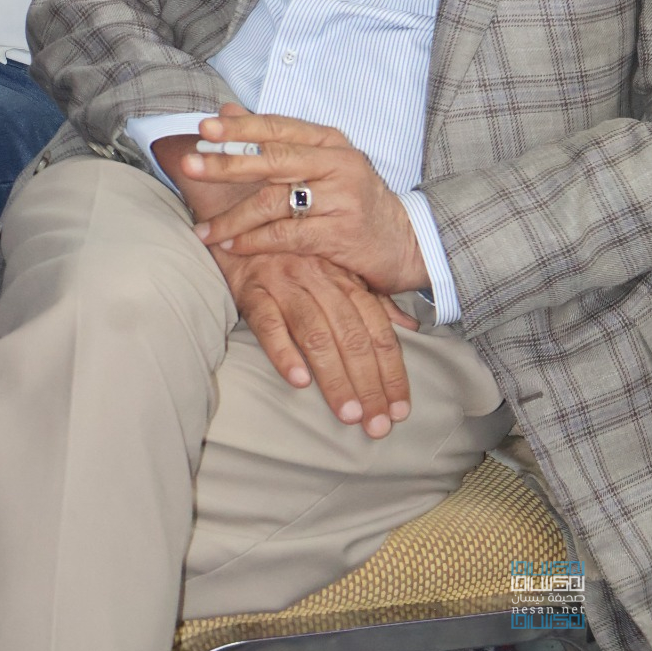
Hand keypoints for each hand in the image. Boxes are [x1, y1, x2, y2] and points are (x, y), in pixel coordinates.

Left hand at [183, 108, 426, 292]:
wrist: (407, 242)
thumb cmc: (355, 200)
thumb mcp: (323, 162)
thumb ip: (276, 139)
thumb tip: (226, 109)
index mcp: (329, 141)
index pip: (276, 127)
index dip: (238, 127)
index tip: (204, 128)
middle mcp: (337, 163)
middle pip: (272, 159)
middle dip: (226, 162)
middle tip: (190, 165)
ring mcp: (341, 198)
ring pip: (274, 201)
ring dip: (233, 217)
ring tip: (204, 230)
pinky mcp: (341, 234)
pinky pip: (287, 236)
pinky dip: (256, 241)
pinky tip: (233, 247)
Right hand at [211, 246, 415, 435]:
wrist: (241, 225)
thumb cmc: (293, 257)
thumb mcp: (336, 271)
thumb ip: (373, 301)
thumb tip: (410, 328)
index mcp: (344, 278)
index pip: (376, 329)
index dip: (391, 370)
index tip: (400, 409)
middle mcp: (318, 278)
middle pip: (351, 335)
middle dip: (368, 383)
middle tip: (376, 424)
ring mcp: (284, 283)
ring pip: (315, 332)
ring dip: (334, 375)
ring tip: (347, 413)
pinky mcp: (251, 290)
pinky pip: (269, 322)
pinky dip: (284, 351)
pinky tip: (298, 380)